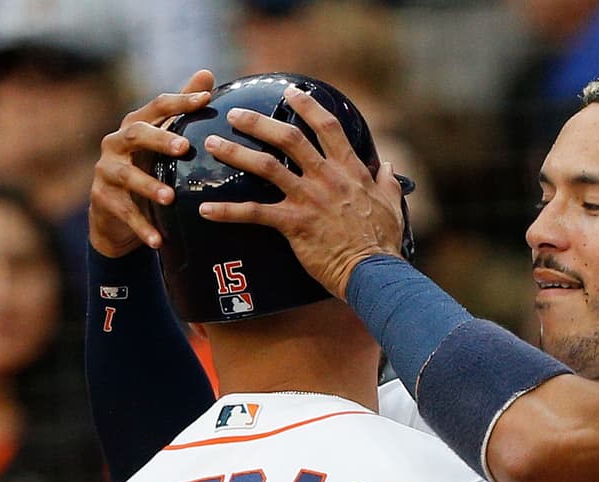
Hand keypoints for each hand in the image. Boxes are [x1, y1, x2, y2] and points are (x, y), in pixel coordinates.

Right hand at [88, 70, 215, 256]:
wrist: (115, 215)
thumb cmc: (147, 171)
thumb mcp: (163, 143)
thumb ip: (181, 112)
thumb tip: (208, 75)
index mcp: (135, 126)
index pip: (157, 107)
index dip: (180, 101)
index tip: (207, 98)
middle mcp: (116, 143)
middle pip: (136, 134)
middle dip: (159, 139)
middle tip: (184, 147)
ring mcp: (106, 171)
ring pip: (126, 175)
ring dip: (148, 186)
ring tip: (171, 198)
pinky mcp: (102, 199)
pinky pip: (124, 213)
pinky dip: (142, 227)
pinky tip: (158, 241)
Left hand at [197, 85, 405, 298]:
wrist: (374, 272)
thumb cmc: (384, 243)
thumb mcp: (393, 206)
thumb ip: (388, 183)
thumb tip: (388, 166)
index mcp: (349, 171)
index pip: (326, 127)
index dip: (307, 106)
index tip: (290, 92)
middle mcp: (326, 178)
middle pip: (288, 138)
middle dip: (258, 122)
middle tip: (235, 114)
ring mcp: (308, 199)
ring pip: (265, 166)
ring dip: (236, 152)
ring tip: (212, 143)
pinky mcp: (294, 224)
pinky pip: (254, 213)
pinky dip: (228, 211)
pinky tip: (206, 209)